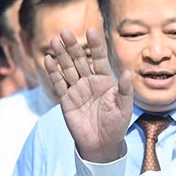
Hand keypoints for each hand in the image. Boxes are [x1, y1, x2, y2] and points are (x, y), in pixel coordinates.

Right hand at [42, 29, 131, 164]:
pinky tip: (48, 60)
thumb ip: (125, 90)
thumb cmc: (116, 125)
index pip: (100, 58)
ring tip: (54, 40)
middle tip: (65, 31)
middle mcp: (90, 82)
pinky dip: (53, 72)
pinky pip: (59, 83)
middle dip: (73, 46)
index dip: (95, 45)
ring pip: (68, 68)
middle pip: (80, 60)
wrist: (102, 145)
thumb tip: (128, 73)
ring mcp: (77, 90)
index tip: (91, 31)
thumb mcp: (124, 107)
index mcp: (106, 80)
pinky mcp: (66, 100)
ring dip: (61, 55)